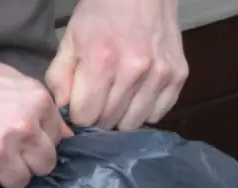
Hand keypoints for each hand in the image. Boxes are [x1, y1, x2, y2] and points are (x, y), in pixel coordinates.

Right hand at [0, 27, 71, 187]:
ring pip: (18, 182)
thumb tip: (64, 137)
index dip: (37, 142)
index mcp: (37, 102)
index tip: (19, 139)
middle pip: (43, 166)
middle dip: (26, 162)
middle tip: (2, 152)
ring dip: (2, 174)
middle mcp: (23, 127)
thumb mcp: (11, 81)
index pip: (56, 140)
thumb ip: (38, 110)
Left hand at [46, 0, 187, 130]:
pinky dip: (145, 110)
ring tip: (118, 96)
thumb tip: (62, 114)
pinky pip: (157, 114)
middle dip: (98, 116)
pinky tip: (138, 93)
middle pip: (109, 122)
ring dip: (121, 116)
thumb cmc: (101, 14)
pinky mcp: (178, 76)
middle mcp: (134, 71)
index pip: (85, 117)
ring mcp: (160, 74)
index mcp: (102, 62)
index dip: (78, 115)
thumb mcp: (70, 40)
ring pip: (133, 123)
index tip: (80, 104)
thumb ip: (59, 79)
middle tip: (98, 97)